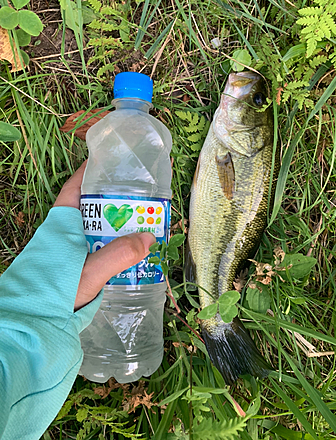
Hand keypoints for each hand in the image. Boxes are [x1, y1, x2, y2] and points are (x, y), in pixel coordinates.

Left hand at [54, 162, 155, 309]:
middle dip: (114, 200)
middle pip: (91, 207)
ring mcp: (68, 249)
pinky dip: (112, 244)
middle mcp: (64, 233)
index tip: (110, 163)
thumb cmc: (54, 293)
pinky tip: (128, 250)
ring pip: (96, 228)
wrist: (33, 325)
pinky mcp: (74, 265)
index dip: (90, 173)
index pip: (75, 188)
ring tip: (141, 221)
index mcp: (62, 224)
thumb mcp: (90, 271)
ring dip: (116, 224)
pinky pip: (97, 246)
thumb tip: (149, 237)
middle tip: (140, 195)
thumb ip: (119, 254)